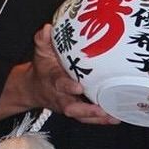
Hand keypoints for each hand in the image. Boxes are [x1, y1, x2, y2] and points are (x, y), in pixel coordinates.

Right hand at [0, 25, 119, 124]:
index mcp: (53, 81)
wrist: (33, 88)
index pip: (60, 84)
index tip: (78, 87)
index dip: (68, 86)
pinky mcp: (76, 111)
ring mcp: (68, 106)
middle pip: (71, 108)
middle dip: (86, 110)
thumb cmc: (42, 69)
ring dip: (98, 118)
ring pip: (82, 116)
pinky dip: (101, 120)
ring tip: (114, 116)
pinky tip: (116, 117)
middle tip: (101, 109)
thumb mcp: (41, 52)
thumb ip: (43, 40)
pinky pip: (88, 118)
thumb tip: (48, 28)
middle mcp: (60, 97)